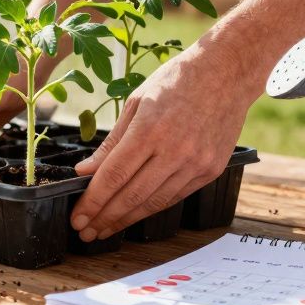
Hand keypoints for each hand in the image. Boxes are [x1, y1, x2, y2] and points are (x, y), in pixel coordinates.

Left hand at [70, 41, 259, 241]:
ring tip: (105, 230)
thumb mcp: (135, 102)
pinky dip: (153, 208)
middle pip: (131, 197)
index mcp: (149, 130)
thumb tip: (85, 172)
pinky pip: (176, 197)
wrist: (228, 72)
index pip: (113, 177)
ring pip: (154, 203)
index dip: (92, 202)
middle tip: (85, 233)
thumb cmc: (177, 80)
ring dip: (126, 220)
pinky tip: (135, 215)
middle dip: (104, 218)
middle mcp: (174, 151)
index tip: (77, 218)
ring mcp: (196, 163)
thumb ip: (111, 143)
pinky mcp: (211, 170)